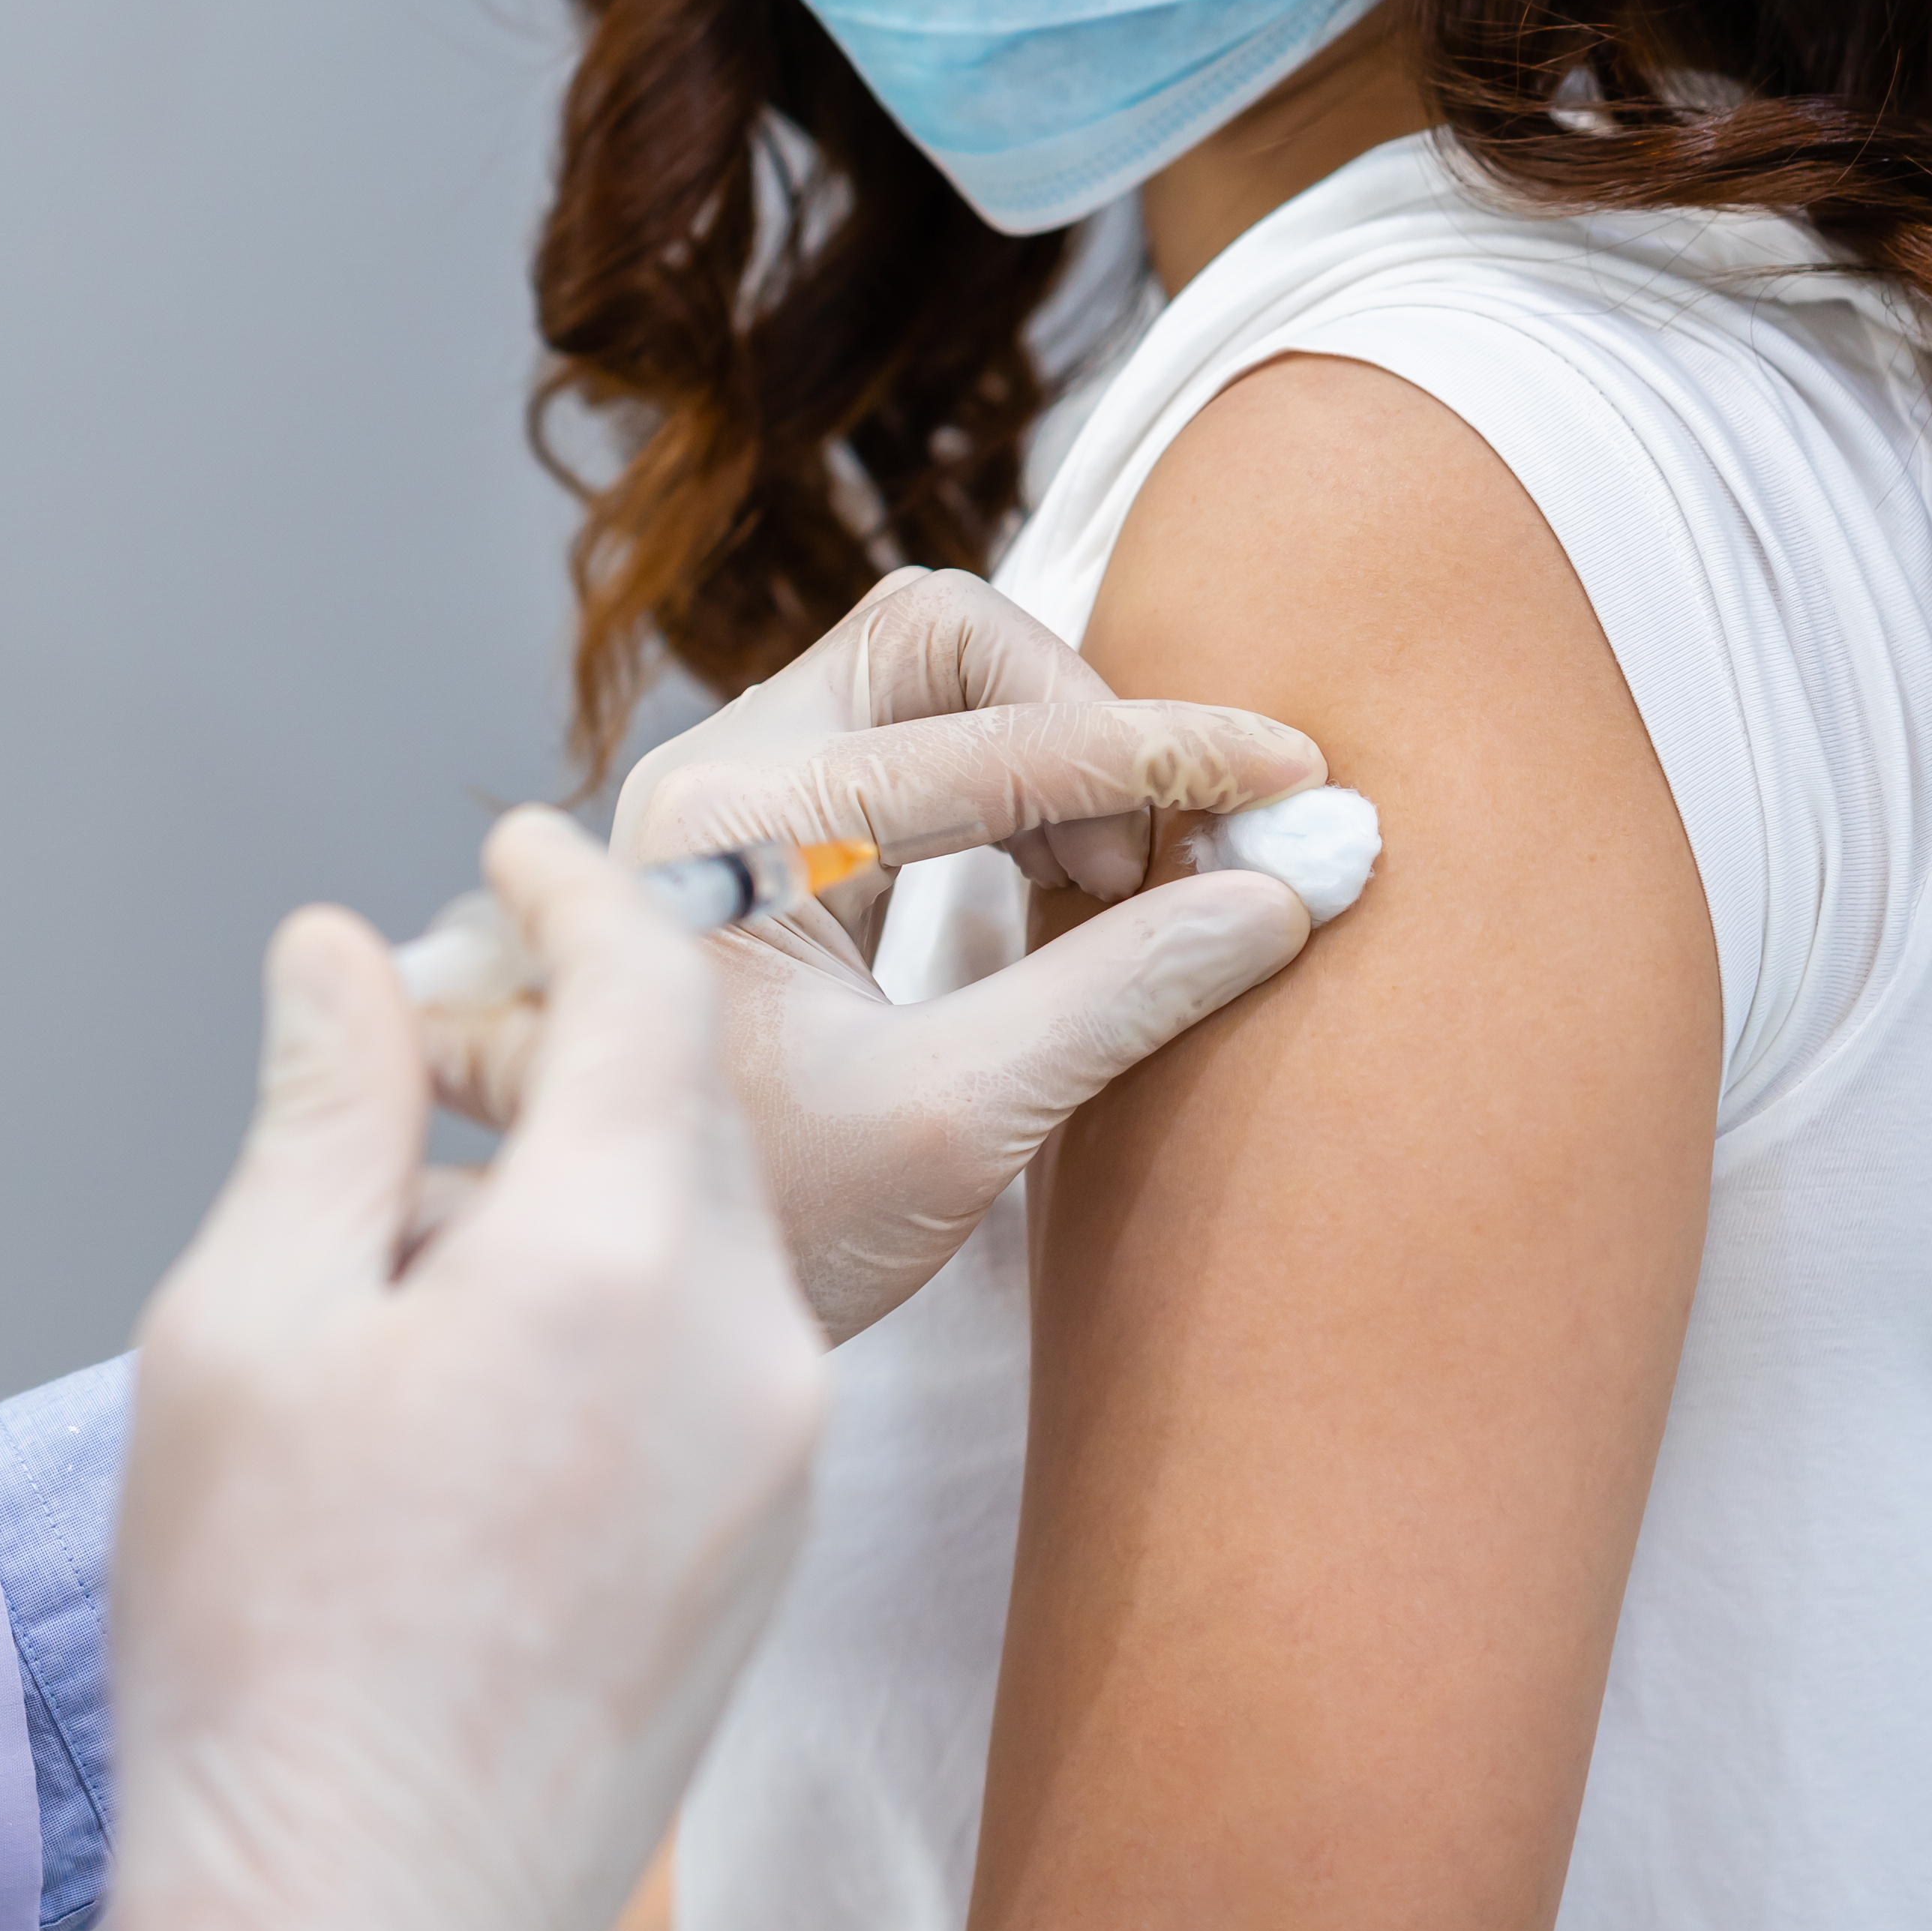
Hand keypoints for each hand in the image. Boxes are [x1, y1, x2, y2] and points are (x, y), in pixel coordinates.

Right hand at [104, 811, 824, 1930]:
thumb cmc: (267, 1648)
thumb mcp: (243, 1328)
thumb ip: (323, 1112)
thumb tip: (341, 953)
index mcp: (608, 1260)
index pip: (645, 988)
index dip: (577, 889)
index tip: (515, 845)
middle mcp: (745, 1346)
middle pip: (691, 1106)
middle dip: (582, 1033)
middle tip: (445, 1021)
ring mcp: (779, 1462)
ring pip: (708, 1236)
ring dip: (591, 1181)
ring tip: (426, 1223)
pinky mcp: (770, 1557)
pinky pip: (718, 1356)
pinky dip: (622, 1299)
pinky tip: (483, 1364)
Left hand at [460, 569, 1330, 1338]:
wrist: (640, 1291)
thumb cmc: (767, 1224)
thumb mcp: (951, 1121)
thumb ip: (1114, 996)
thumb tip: (1275, 897)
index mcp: (738, 828)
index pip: (992, 738)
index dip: (1162, 753)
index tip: (1291, 775)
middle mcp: (715, 775)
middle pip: (936, 638)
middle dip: (1077, 717)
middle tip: (1149, 862)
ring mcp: (730, 794)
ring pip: (926, 679)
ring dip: (1049, 753)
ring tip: (1113, 891)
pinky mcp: (762, 832)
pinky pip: (907, 742)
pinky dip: (1009, 788)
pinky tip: (1062, 887)